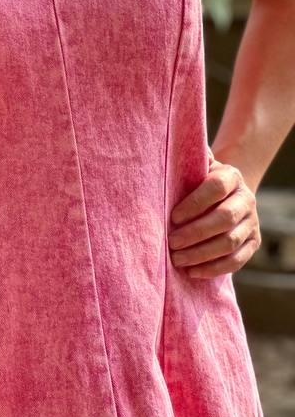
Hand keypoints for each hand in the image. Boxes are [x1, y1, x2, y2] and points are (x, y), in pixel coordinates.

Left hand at [167, 153, 261, 278]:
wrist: (226, 194)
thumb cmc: (199, 179)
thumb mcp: (195, 166)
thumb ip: (186, 159)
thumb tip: (163, 146)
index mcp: (232, 176)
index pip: (215, 188)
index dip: (193, 204)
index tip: (172, 217)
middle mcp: (246, 199)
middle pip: (224, 219)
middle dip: (195, 233)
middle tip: (171, 242)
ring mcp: (253, 223)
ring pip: (229, 243)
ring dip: (201, 254)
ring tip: (176, 259)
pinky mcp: (253, 244)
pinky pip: (236, 261)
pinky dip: (213, 268)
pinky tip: (192, 271)